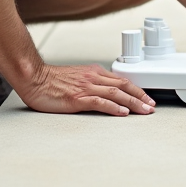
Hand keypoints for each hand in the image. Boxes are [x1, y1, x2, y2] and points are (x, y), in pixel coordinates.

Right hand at [18, 64, 155, 115]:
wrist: (33, 78)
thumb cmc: (51, 81)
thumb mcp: (77, 78)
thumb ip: (92, 83)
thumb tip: (106, 92)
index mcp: (93, 73)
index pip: (121, 80)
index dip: (137, 89)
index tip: (147, 98)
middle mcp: (92, 78)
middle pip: (123, 86)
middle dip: (140, 96)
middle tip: (152, 106)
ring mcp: (85, 88)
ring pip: (115, 94)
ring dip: (133, 102)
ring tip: (144, 110)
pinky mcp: (77, 98)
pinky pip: (99, 102)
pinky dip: (113, 108)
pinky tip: (122, 113)